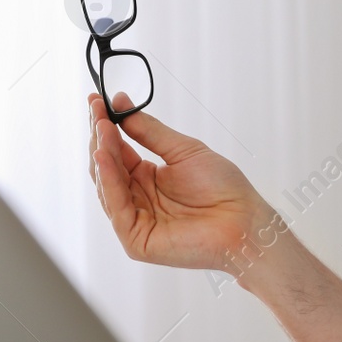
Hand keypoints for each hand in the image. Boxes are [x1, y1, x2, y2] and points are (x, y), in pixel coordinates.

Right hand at [87, 93, 278, 274]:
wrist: (244, 220)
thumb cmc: (223, 189)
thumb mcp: (184, 151)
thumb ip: (150, 131)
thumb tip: (122, 103)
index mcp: (148, 178)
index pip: (117, 151)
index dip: (106, 127)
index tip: (96, 101)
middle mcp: (138, 198)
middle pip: (107, 166)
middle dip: (101, 137)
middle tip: (96, 110)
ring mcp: (135, 219)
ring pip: (107, 185)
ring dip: (103, 154)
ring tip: (102, 127)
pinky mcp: (136, 240)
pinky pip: (116, 207)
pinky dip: (109, 181)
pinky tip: (105, 156)